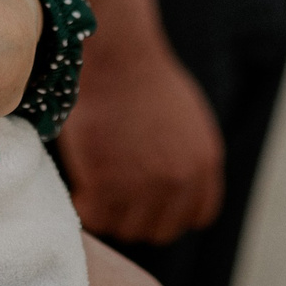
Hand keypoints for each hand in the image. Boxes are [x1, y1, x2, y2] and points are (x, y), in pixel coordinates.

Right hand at [55, 0, 223, 243]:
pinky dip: (86, 207)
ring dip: (110, 214)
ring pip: (125, 227)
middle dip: (136, 218)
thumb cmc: (141, 77)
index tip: (147, 204)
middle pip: (159, 230)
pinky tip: (81, 190)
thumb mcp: (186, 119)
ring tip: (95, 193)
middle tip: (113, 200)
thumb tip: (174, 189)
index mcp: (204, 163)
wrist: (113, 55)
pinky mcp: (107, 183)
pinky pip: (96, 216)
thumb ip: (185, 158)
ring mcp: (144, 185)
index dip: (169, 212)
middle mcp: (180, 179)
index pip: (196, 216)